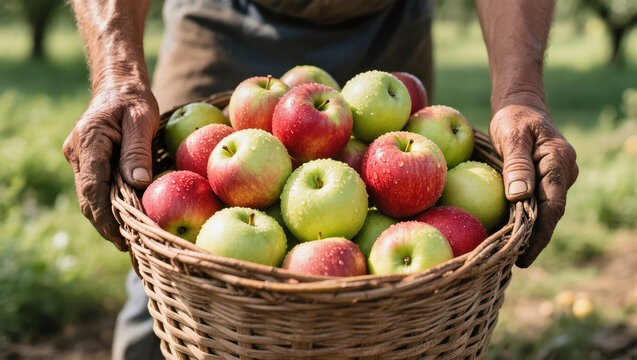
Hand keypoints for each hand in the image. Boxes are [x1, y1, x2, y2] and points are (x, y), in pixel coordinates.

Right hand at [63, 80, 158, 249]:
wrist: (119, 86)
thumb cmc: (134, 100)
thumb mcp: (142, 119)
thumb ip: (138, 151)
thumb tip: (138, 184)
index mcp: (89, 141)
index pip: (93, 186)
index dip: (105, 215)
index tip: (120, 236)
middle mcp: (78, 153)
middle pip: (89, 198)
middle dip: (105, 225)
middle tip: (127, 248)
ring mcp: (79, 159)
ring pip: (90, 197)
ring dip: (106, 220)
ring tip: (127, 242)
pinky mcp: (86, 163)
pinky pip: (95, 190)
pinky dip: (107, 207)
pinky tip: (124, 222)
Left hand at [489, 102, 577, 266]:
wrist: (521, 105)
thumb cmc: (513, 118)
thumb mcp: (511, 136)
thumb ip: (516, 165)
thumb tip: (519, 198)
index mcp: (558, 161)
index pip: (552, 206)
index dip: (540, 234)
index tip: (525, 256)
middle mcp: (565, 172)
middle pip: (552, 213)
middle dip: (536, 239)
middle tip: (515, 263)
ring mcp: (558, 176)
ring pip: (546, 210)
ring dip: (532, 231)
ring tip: (511, 255)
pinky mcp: (547, 179)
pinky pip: (539, 202)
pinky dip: (527, 218)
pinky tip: (512, 232)